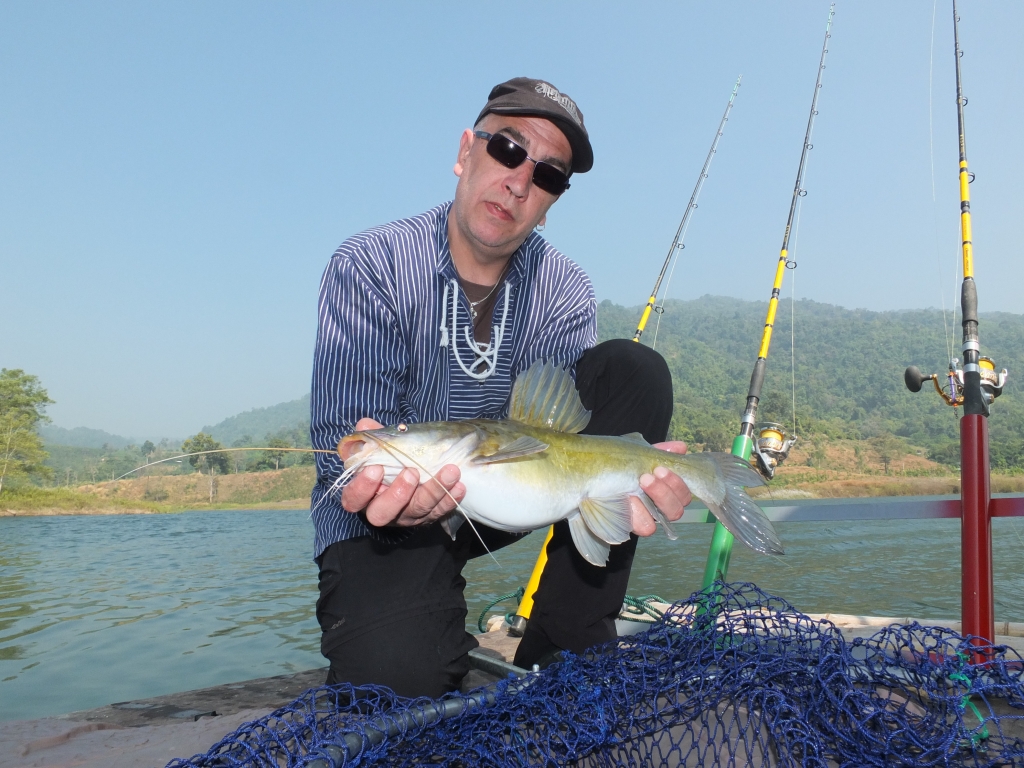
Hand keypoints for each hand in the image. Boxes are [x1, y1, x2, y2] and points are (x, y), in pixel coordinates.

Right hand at [339, 418, 465, 526]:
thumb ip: (372, 437)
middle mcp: (382, 510)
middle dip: (398, 494)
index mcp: (363, 495)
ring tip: (450, 471)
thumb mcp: (378, 449)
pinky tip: (459, 485)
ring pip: (417, 511)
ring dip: (434, 491)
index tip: (375, 468)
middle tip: (412, 472)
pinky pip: (439, 512)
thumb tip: (365, 425)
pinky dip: (450, 499)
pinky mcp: (428, 517)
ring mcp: (406, 516)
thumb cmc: (388, 461)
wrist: (411, 471)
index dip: (363, 487)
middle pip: (383, 513)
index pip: (354, 498)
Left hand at [629, 441, 691, 535]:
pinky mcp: (628, 526)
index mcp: (666, 491)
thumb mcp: (639, 454)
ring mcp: (643, 519)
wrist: (592, 474)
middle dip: (663, 493)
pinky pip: (640, 528)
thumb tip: (681, 447)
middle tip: (645, 477)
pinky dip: (635, 515)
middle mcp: (658, 509)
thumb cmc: (620, 464)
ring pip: (659, 522)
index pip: (683, 494)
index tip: (660, 468)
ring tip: (635, 487)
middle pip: (676, 511)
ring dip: (647, 505)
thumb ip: (661, 452)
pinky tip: (625, 500)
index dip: (676, 483)